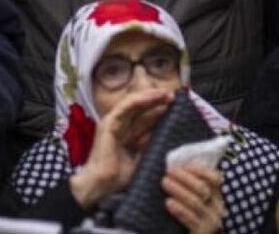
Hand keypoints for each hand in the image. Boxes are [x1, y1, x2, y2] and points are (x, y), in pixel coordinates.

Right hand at [68, 88, 170, 208]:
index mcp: (126, 135)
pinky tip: (154, 96)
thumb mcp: (141, 158)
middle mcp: (120, 126)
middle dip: (157, 102)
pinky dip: (141, 99)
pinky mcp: (109, 122)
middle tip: (174, 97)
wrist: (102, 184)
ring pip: (134, 103)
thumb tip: (167, 138)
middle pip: (141, 109)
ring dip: (151, 97)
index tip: (176, 108)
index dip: (159, 112)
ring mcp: (113, 122)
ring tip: (167, 94)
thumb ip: (150, 146)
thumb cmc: (118, 177)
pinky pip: (126, 106)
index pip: (144, 119)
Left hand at [163, 164, 223, 233]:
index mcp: (215, 195)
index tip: (184, 165)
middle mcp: (216, 207)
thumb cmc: (188, 213)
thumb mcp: (193, 197)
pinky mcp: (202, 232)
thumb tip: (174, 163)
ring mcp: (210, 221)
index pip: (214, 178)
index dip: (200, 170)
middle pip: (202, 188)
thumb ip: (189, 183)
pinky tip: (168, 202)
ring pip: (195, 202)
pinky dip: (179, 209)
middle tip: (168, 171)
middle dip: (184, 178)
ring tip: (164, 182)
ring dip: (178, 190)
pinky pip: (190, 218)